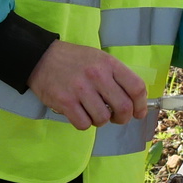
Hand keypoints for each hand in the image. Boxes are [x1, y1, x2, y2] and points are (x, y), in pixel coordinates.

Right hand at [28, 41, 146, 128]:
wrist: (41, 58)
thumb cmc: (74, 60)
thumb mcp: (99, 59)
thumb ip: (116, 77)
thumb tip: (134, 101)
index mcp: (109, 64)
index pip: (136, 88)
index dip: (141, 105)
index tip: (138, 113)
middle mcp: (97, 75)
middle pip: (123, 108)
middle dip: (122, 118)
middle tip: (116, 117)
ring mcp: (80, 89)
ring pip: (103, 119)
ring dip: (101, 121)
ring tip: (92, 112)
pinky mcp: (65, 102)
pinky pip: (84, 124)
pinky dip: (84, 123)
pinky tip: (79, 114)